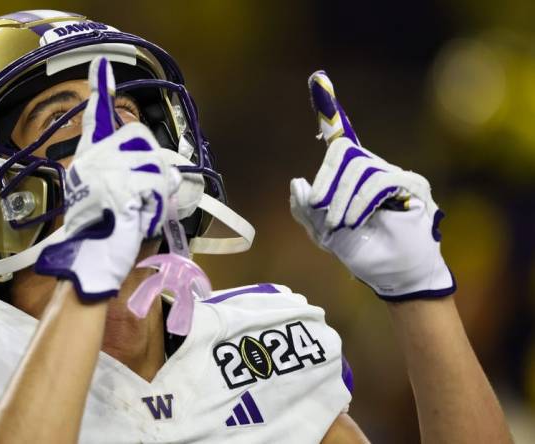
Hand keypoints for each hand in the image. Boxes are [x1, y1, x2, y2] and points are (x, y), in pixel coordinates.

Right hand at [35, 56, 179, 300]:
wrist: (91, 261)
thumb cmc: (102, 235)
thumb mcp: (112, 199)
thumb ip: (130, 177)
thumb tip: (165, 173)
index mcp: (89, 161)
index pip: (96, 118)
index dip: (100, 91)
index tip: (102, 66)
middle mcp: (93, 160)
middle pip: (140, 141)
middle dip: (151, 168)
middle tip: (142, 198)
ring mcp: (107, 173)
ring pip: (154, 165)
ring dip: (157, 192)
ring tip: (139, 213)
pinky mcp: (121, 188)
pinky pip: (156, 185)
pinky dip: (157, 204)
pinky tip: (141, 217)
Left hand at [289, 71, 454, 300]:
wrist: (395, 277)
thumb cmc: (363, 253)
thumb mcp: (325, 234)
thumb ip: (308, 211)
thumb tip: (298, 183)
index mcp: (351, 177)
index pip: (342, 137)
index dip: (330, 111)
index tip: (317, 79)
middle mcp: (374, 169)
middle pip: (344, 152)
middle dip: (327, 180)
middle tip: (321, 208)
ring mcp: (395, 175)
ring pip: (359, 166)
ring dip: (341, 198)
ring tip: (340, 224)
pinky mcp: (412, 185)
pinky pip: (378, 180)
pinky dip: (360, 201)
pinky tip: (355, 220)